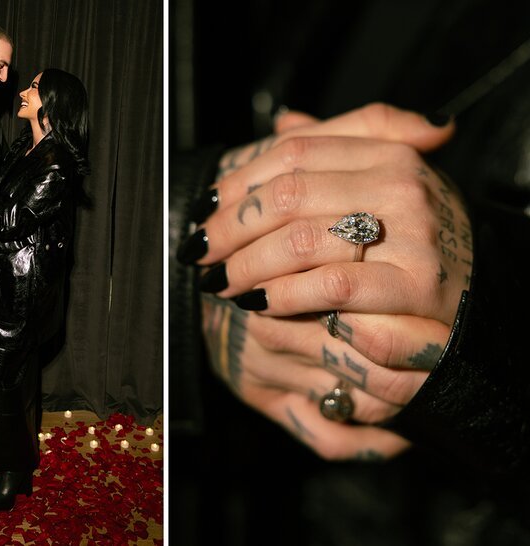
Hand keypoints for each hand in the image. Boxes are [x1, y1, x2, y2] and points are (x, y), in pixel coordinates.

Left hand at [192, 103, 468, 458]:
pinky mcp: (415, 283)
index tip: (205, 207)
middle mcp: (400, 183)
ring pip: (301, 239)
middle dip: (231, 227)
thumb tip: (282, 121)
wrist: (479, 292)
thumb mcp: (384, 181)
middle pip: (287, 195)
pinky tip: (259, 304)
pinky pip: (331, 283)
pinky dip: (285, 295)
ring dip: (248, 264)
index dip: (240, 180)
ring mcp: (412, 232)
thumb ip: (336, 148)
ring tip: (220, 281)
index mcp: (385, 151)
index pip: (293, 153)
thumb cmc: (416, 238)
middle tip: (199, 251)